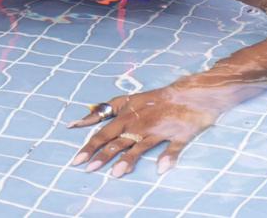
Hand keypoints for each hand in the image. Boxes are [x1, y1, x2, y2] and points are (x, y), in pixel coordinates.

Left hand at [67, 87, 221, 177]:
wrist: (191, 92)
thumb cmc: (157, 98)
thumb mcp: (129, 100)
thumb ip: (105, 111)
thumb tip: (77, 122)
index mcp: (127, 114)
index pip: (103, 131)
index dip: (89, 145)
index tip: (75, 159)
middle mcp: (139, 123)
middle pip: (116, 140)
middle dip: (101, 155)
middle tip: (88, 168)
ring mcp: (158, 130)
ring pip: (139, 146)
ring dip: (127, 160)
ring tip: (116, 173)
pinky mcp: (178, 135)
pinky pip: (172, 147)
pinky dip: (168, 158)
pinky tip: (161, 169)